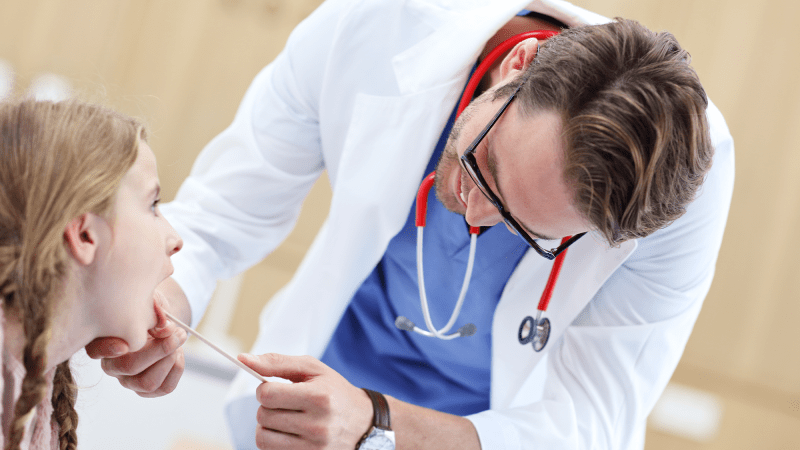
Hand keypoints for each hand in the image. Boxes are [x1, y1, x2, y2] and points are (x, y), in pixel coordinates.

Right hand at [85, 287, 188, 396]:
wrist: (161, 322)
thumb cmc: (149, 309)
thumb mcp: (151, 302)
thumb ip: (154, 312)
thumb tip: (166, 329)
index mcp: (102, 341)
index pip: (96, 350)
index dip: (108, 349)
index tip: (125, 345)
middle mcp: (111, 365)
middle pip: (129, 367)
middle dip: (160, 350)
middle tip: (178, 332)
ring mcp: (128, 380)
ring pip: (147, 383)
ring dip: (169, 360)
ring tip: (179, 339)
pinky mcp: (146, 389)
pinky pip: (164, 388)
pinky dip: (177, 368)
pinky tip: (178, 353)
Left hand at [238, 353, 373, 449]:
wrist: (364, 423)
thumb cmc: (334, 391)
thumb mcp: (312, 369)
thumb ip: (277, 362)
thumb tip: (242, 359)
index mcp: (319, 397)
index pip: (267, 394)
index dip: (265, 389)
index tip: (276, 388)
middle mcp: (317, 425)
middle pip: (263, 416)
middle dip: (267, 407)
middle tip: (284, 403)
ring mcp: (314, 447)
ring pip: (263, 437)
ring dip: (267, 426)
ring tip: (285, 419)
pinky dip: (274, 441)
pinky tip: (290, 432)